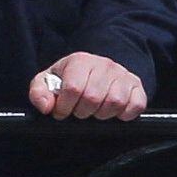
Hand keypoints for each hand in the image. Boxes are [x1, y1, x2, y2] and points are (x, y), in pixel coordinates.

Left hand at [30, 52, 146, 121]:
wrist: (97, 71)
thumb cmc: (70, 79)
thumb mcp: (49, 82)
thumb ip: (39, 93)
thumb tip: (47, 107)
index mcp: (80, 61)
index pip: (73, 88)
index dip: (65, 107)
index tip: (62, 112)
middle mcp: (104, 64)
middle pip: (93, 98)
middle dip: (82, 112)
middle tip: (79, 112)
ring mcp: (123, 75)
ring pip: (115, 103)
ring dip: (102, 115)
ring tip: (95, 112)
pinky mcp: (137, 86)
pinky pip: (135, 105)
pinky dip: (124, 115)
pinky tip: (113, 113)